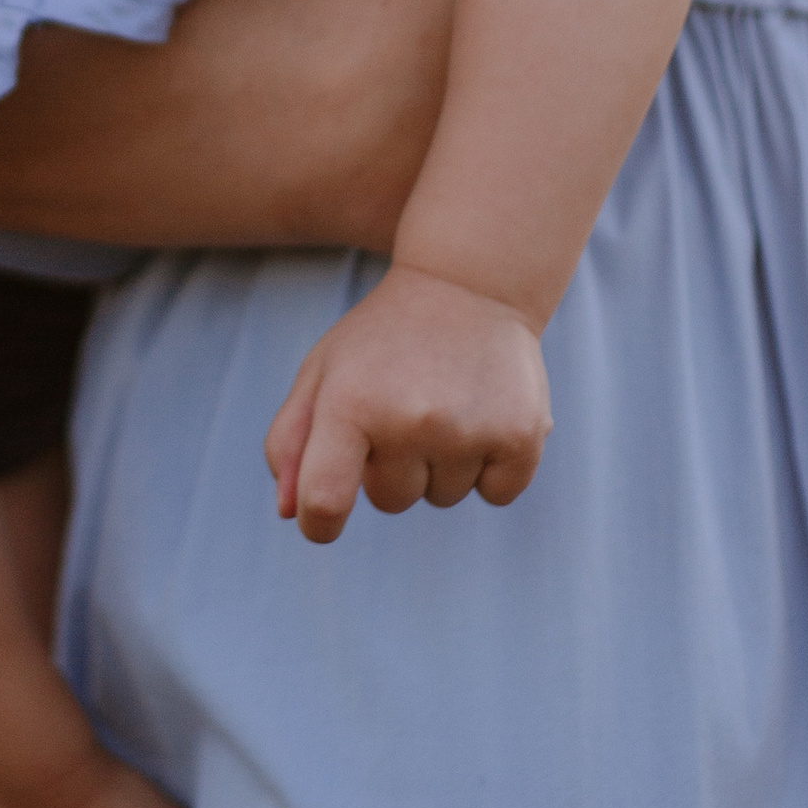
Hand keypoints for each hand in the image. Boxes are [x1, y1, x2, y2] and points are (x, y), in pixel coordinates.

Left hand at [265, 265, 550, 536]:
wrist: (469, 285)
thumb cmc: (382, 340)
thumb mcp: (323, 371)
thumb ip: (290, 441)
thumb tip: (288, 512)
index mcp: (350, 403)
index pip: (324, 501)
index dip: (317, 523)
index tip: (322, 519)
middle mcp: (409, 419)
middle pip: (390, 500)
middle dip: (390, 469)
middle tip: (403, 410)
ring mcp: (467, 429)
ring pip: (443, 497)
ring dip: (441, 465)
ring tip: (444, 403)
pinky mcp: (520, 435)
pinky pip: (496, 493)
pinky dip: (491, 468)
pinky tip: (482, 416)